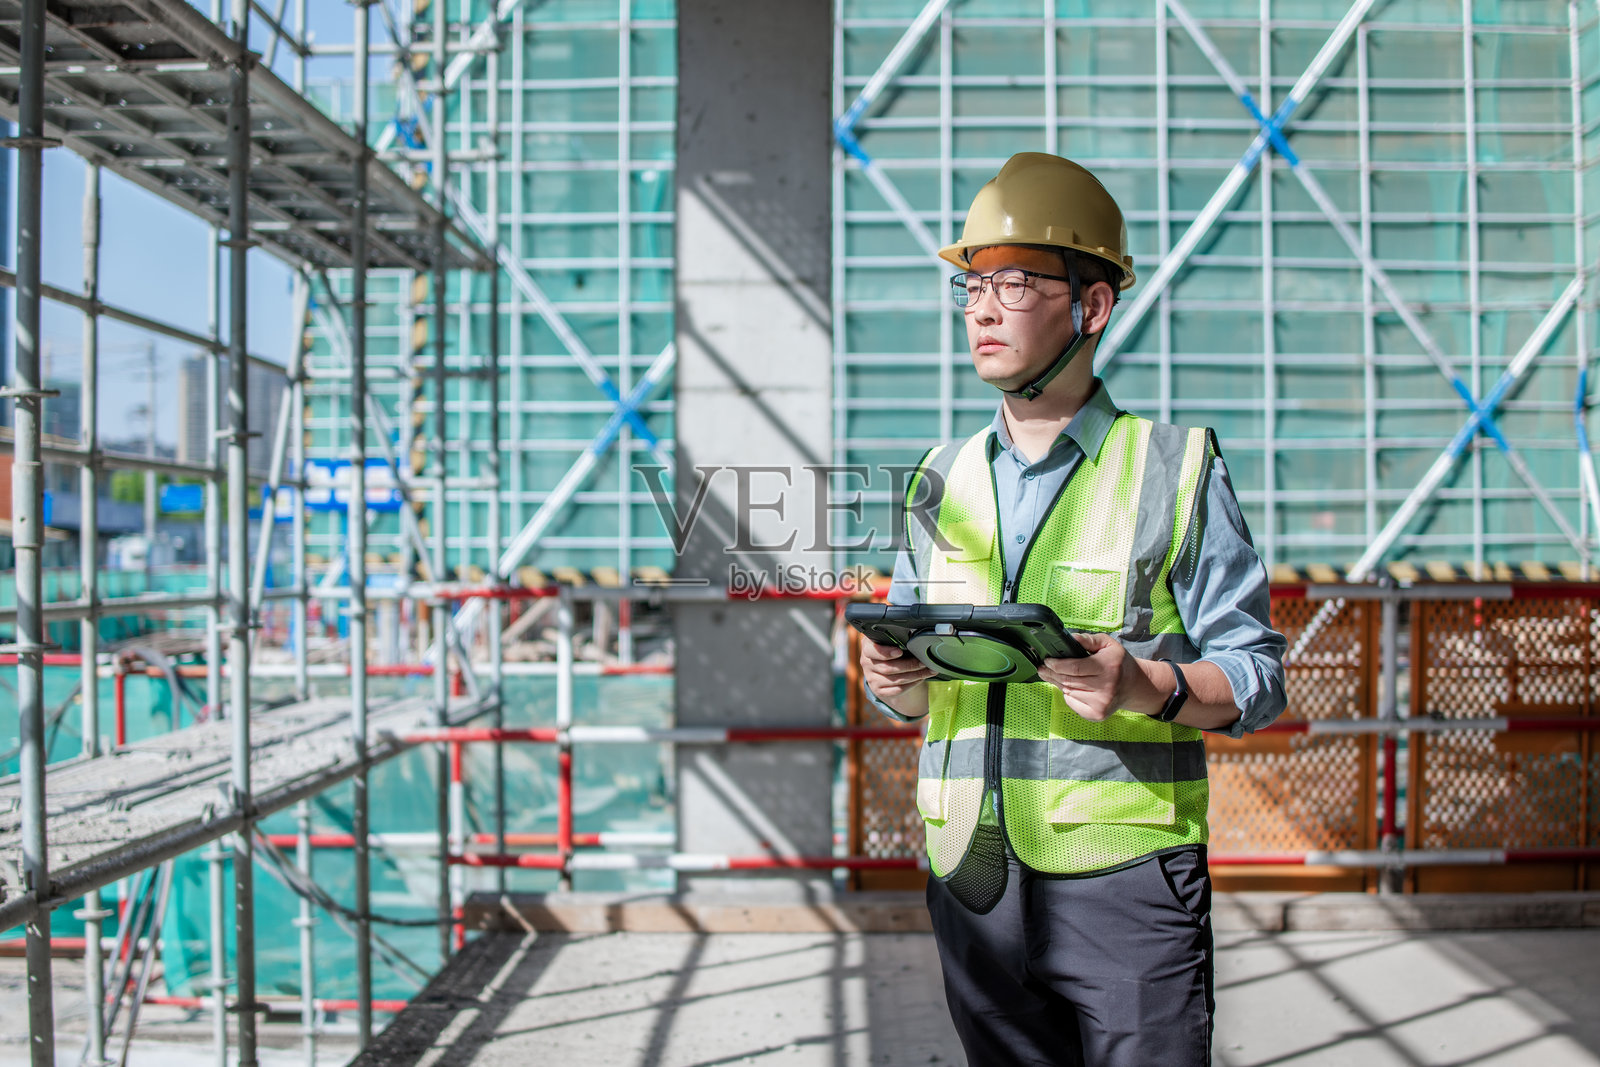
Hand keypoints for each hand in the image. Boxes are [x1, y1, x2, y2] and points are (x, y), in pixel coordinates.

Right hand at [860, 638, 935, 700]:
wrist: (885, 666)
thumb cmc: (891, 648)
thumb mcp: (889, 640)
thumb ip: (896, 638)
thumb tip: (916, 637)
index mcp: (868, 647)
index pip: (872, 651)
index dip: (885, 652)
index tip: (900, 652)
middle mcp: (867, 663)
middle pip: (887, 668)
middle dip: (909, 665)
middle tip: (923, 662)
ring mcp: (871, 678)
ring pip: (895, 680)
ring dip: (914, 675)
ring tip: (927, 670)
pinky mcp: (879, 690)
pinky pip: (897, 690)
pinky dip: (911, 685)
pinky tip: (920, 678)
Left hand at [1036, 631, 1154, 721]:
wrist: (1134, 686)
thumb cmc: (1118, 662)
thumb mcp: (1107, 644)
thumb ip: (1088, 640)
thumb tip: (1071, 638)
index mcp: (1108, 667)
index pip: (1075, 668)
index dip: (1057, 665)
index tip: (1047, 661)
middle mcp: (1106, 687)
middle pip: (1069, 681)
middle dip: (1052, 674)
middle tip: (1043, 668)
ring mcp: (1102, 704)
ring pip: (1069, 692)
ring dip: (1058, 683)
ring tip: (1053, 675)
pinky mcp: (1098, 715)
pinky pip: (1073, 704)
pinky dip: (1068, 695)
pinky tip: (1071, 688)